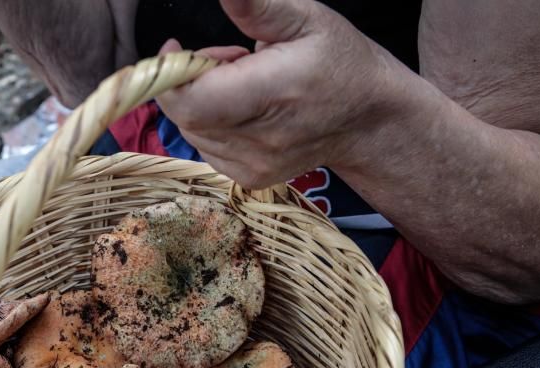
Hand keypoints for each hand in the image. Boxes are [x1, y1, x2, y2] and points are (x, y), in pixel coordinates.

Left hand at [156, 0, 411, 188]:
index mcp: (272, 94)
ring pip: (192, 130)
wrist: (368, 120)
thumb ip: (256, 6)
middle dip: (190, 81)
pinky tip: (243, 108)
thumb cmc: (338, 61)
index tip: (176, 47)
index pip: (191, 101)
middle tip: (228, 59)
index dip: (171, 76)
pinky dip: (211, 123)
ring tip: (242, 82)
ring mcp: (253, 165)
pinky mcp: (249, 178)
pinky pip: (206, 146)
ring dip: (202, 101)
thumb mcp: (306, 18)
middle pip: (186, 114)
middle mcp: (260, 139)